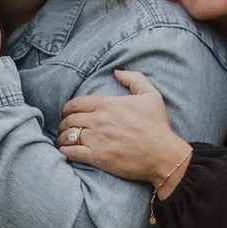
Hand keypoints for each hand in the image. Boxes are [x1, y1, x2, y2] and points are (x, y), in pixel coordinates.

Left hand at [57, 69, 191, 192]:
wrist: (164, 154)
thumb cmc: (158, 126)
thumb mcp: (151, 95)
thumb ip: (134, 79)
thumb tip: (117, 71)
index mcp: (107, 104)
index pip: (75, 104)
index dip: (68, 109)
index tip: (70, 114)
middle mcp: (98, 120)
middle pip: (68, 119)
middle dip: (65, 124)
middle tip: (67, 129)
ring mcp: (96, 138)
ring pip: (67, 135)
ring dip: (62, 138)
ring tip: (65, 141)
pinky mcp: (96, 156)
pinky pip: (70, 152)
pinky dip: (64, 151)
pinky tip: (66, 152)